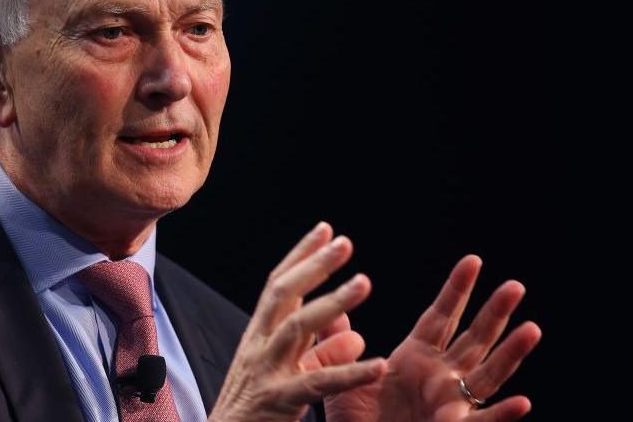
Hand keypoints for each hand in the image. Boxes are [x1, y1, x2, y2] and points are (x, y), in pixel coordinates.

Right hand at [209, 223, 387, 421]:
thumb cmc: (254, 415)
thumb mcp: (286, 376)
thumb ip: (321, 354)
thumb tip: (357, 335)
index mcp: (258, 338)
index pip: (278, 286)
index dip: (301, 255)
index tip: (325, 229)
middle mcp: (258, 348)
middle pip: (284, 295)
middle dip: (314, 265)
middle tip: (343, 242)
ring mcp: (266, 372)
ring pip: (297, 327)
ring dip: (332, 302)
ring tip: (363, 283)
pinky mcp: (278, 401)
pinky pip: (317, 382)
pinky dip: (350, 373)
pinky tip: (379, 364)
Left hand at [317, 255, 540, 421]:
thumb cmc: (355, 421)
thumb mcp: (342, 376)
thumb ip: (339, 342)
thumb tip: (333, 307)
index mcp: (417, 356)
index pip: (441, 316)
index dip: (457, 289)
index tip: (473, 260)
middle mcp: (441, 375)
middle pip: (474, 338)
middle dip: (494, 313)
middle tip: (515, 286)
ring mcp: (451, 403)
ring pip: (488, 375)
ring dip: (510, 354)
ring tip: (532, 329)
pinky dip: (502, 414)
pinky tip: (521, 402)